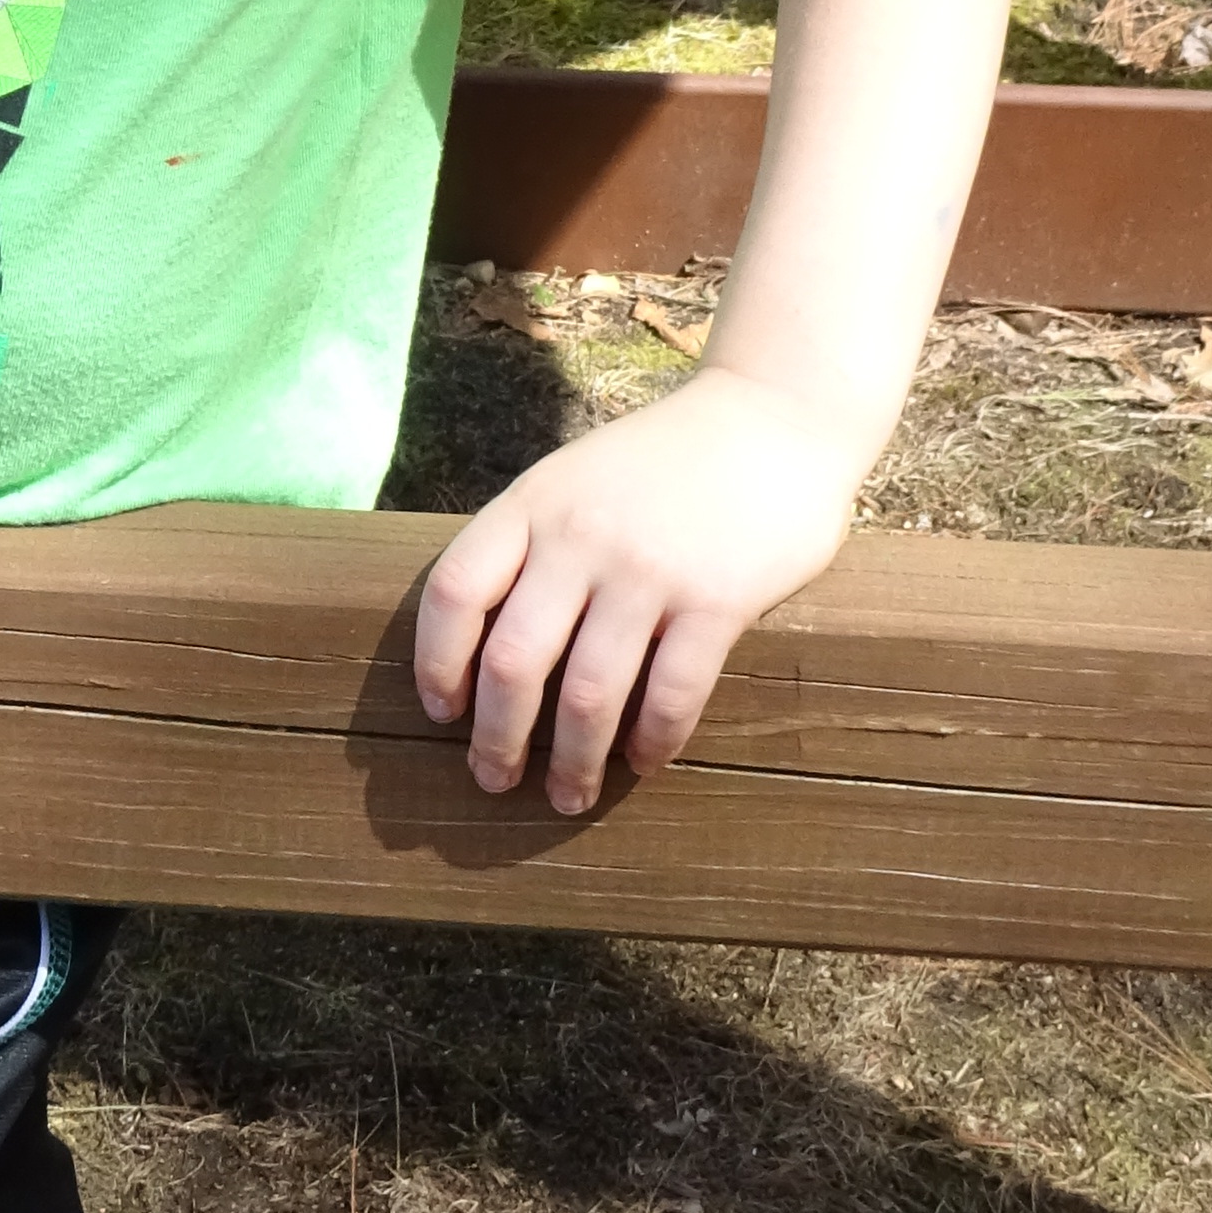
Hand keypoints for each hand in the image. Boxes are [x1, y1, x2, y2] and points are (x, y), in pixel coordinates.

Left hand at [412, 361, 866, 816]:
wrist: (775, 416)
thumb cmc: (662, 460)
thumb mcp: (574, 478)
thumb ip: (531, 545)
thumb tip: (483, 649)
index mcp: (532, 505)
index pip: (455, 593)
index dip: (436, 663)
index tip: (443, 712)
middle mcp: (580, 537)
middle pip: (513, 661)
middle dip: (496, 738)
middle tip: (493, 779)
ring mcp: (649, 570)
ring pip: (588, 694)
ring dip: (572, 761)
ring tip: (567, 796)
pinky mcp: (718, 600)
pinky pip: (671, 696)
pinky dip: (650, 743)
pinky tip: (642, 764)